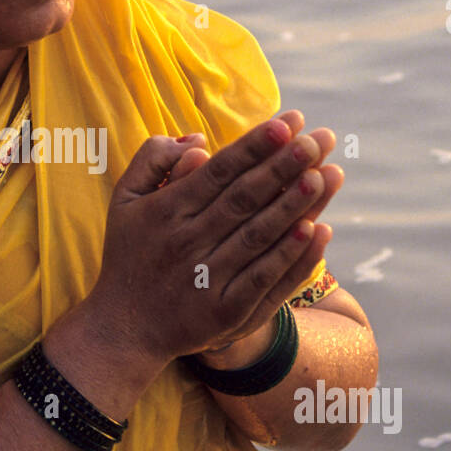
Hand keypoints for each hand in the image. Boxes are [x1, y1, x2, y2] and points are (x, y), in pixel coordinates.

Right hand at [86, 111, 343, 366]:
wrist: (124, 327)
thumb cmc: (130, 253)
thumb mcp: (124, 199)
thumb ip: (153, 160)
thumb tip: (198, 140)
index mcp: (165, 211)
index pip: (218, 171)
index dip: (254, 146)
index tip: (287, 123)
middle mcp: (186, 242)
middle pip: (244, 198)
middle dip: (284, 167)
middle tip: (319, 140)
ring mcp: (206, 279)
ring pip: (258, 236)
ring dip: (294, 205)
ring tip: (326, 175)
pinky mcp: (226, 312)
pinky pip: (264, 279)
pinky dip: (292, 256)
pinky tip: (318, 230)